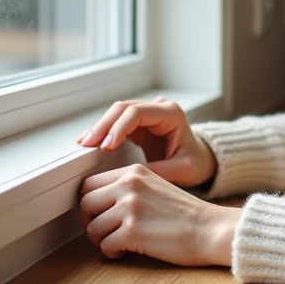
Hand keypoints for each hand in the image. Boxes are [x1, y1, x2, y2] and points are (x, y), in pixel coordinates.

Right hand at [77, 96, 216, 188]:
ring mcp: (147, 114)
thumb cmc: (195, 163)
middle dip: (104, 125)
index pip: (138, 112)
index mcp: (171, 114)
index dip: (119, 127)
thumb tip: (131, 175)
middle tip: (88, 144)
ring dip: (100, 127)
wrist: (200, 160)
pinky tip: (89, 141)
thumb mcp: (183, 170)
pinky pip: (116, 122)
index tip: (106, 146)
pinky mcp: (138, 124)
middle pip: (124, 108)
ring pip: (117, 113)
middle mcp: (158, 108)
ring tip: (84, 143)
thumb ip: (160, 171)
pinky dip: (103, 131)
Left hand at [79, 163, 239, 265]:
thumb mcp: (155, 187)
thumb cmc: (185, 214)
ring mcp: (130, 207)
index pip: (89, 183)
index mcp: (134, 171)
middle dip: (91, 222)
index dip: (90, 203)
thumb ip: (129, 188)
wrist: (211, 229)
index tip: (99, 215)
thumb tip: (96, 203)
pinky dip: (113, 253)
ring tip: (120, 243)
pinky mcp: (133, 231)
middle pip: (85, 204)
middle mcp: (129, 185)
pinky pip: (105, 246)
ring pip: (92, 228)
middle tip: (106, 232)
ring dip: (103, 240)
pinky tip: (127, 251)